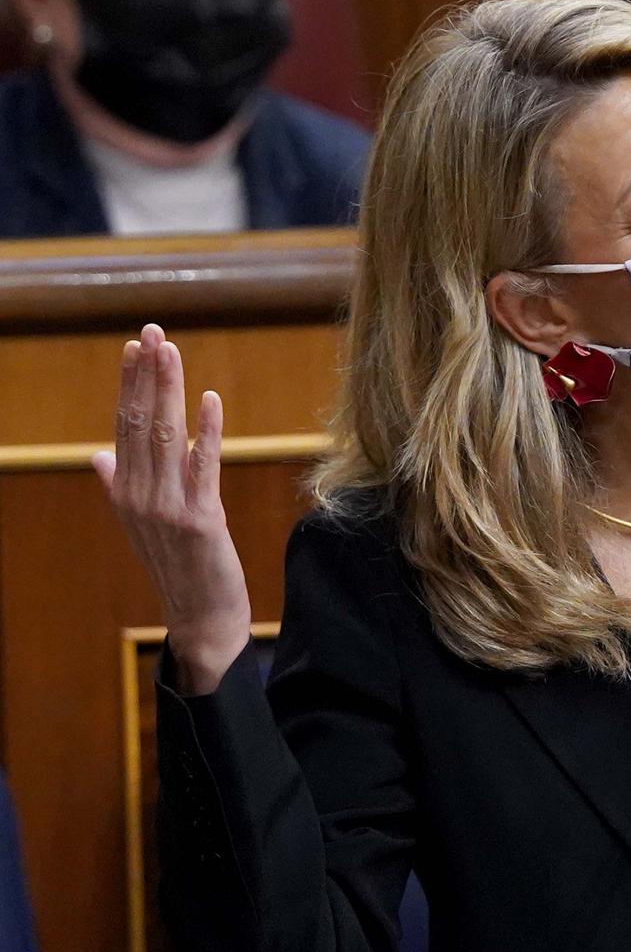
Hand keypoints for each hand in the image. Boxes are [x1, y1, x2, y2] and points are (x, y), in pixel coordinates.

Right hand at [92, 325, 252, 694]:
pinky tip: (210, 400)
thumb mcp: (142, 525)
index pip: (125, 426)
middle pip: (141, 423)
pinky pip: (203, 468)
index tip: (136, 347)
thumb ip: (121, 486)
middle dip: (147, 376)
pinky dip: (207, 432)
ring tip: (172, 352)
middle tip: (153, 332)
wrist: (201, 618)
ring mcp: (167, 508)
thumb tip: (99, 455)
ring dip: (170, 391)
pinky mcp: (201, 520)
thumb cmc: (178, 567)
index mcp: (125, 492)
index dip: (131, 385)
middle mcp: (139, 496)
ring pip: (167, 437)